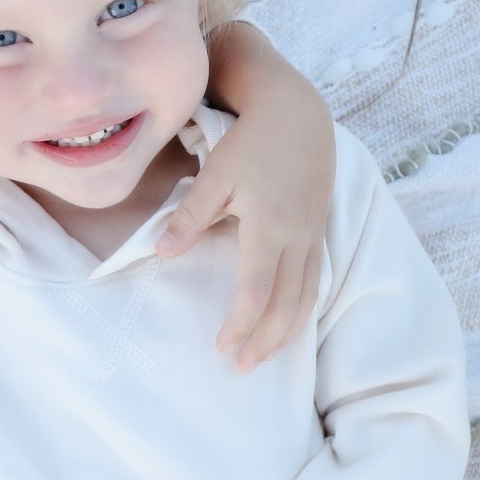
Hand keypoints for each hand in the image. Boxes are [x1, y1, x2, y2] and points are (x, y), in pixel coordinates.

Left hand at [175, 27, 334, 369]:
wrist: (299, 113)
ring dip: (287, 330)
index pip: (257, 289)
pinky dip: (302, 308)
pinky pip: (315, 280)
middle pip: (287, 303)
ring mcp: (313, 234)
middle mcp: (298, 236)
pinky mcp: (319, 230)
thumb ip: (189, 216)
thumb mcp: (215, 175)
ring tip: (265, 356)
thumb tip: (161, 253)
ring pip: (306, 295)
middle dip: (266, 339)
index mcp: (270, 225)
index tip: (221, 345)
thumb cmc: (251, 141)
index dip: (241, 323)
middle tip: (242, 366)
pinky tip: (289, 323)